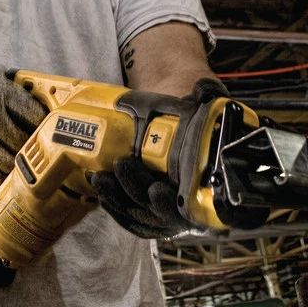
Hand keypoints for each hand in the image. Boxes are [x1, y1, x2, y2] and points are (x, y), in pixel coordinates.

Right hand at [0, 66, 47, 187]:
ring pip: (9, 160)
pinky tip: (3, 172)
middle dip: (30, 147)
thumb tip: (51, 103)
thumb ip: (19, 87)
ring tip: (19, 163)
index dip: (42, 125)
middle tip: (35, 151)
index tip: (46, 131)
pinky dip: (0, 176)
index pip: (33, 114)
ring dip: (16, 164)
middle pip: (23, 139)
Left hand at [88, 75, 229, 239]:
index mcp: (206, 189)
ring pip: (137, 215)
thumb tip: (201, 89)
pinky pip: (127, 217)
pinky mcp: (146, 214)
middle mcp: (186, 207)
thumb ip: (208, 97)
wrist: (182, 131)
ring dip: (116, 198)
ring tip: (100, 176)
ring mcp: (164, 213)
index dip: (170, 204)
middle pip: (156, 212)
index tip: (156, 190)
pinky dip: (112, 205)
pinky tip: (99, 187)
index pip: (190, 209)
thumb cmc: (196, 126)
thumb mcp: (206, 107)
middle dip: (134, 190)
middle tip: (122, 164)